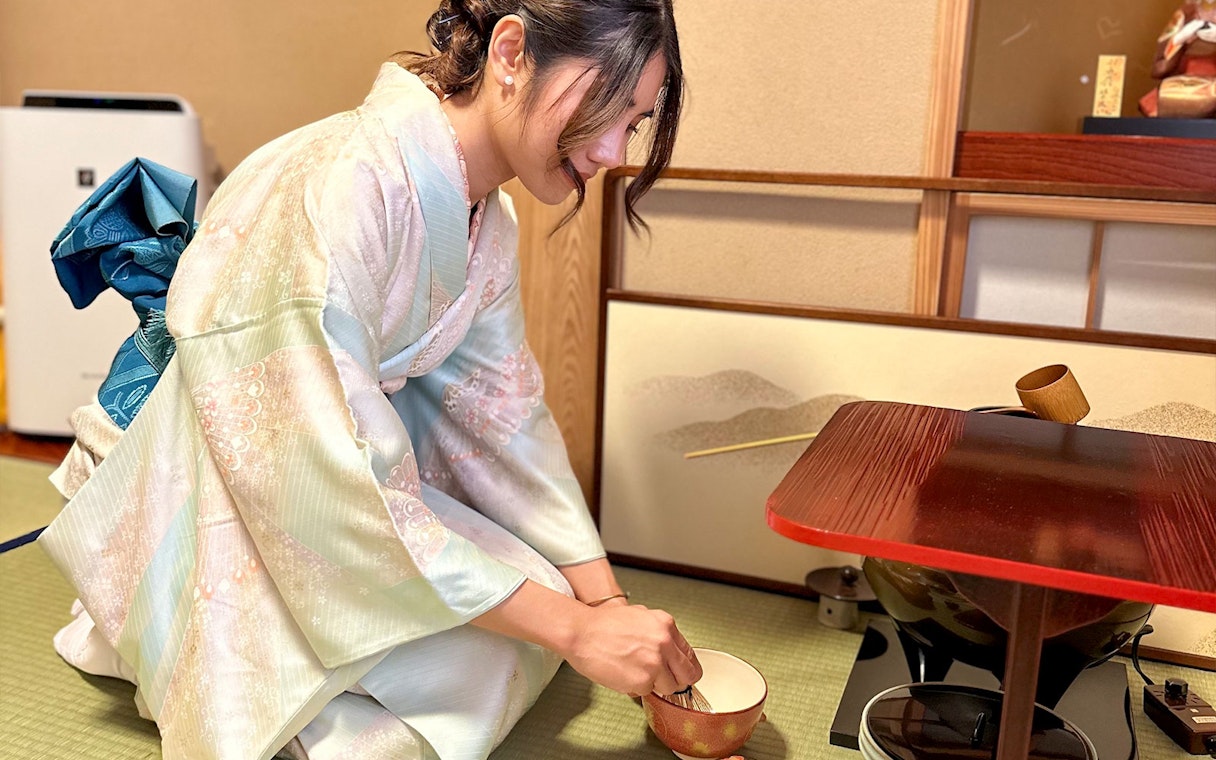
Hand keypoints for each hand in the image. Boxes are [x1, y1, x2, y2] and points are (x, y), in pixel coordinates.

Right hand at [563, 603, 702, 696]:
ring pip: (669, 687)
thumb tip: (671, 649)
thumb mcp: (640, 616)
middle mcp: (664, 643)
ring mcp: (655, 663)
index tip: (680, 673)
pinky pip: (647, 692)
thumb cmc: (603, 624)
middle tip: (665, 681)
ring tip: (635, 672)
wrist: (581, 632)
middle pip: (688, 675)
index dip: (685, 668)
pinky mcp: (642, 680)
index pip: (691, 656)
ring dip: (655, 684)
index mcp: (666, 625)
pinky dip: (636, 687)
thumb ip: (659, 632)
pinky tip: (624, 674)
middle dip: (677, 680)